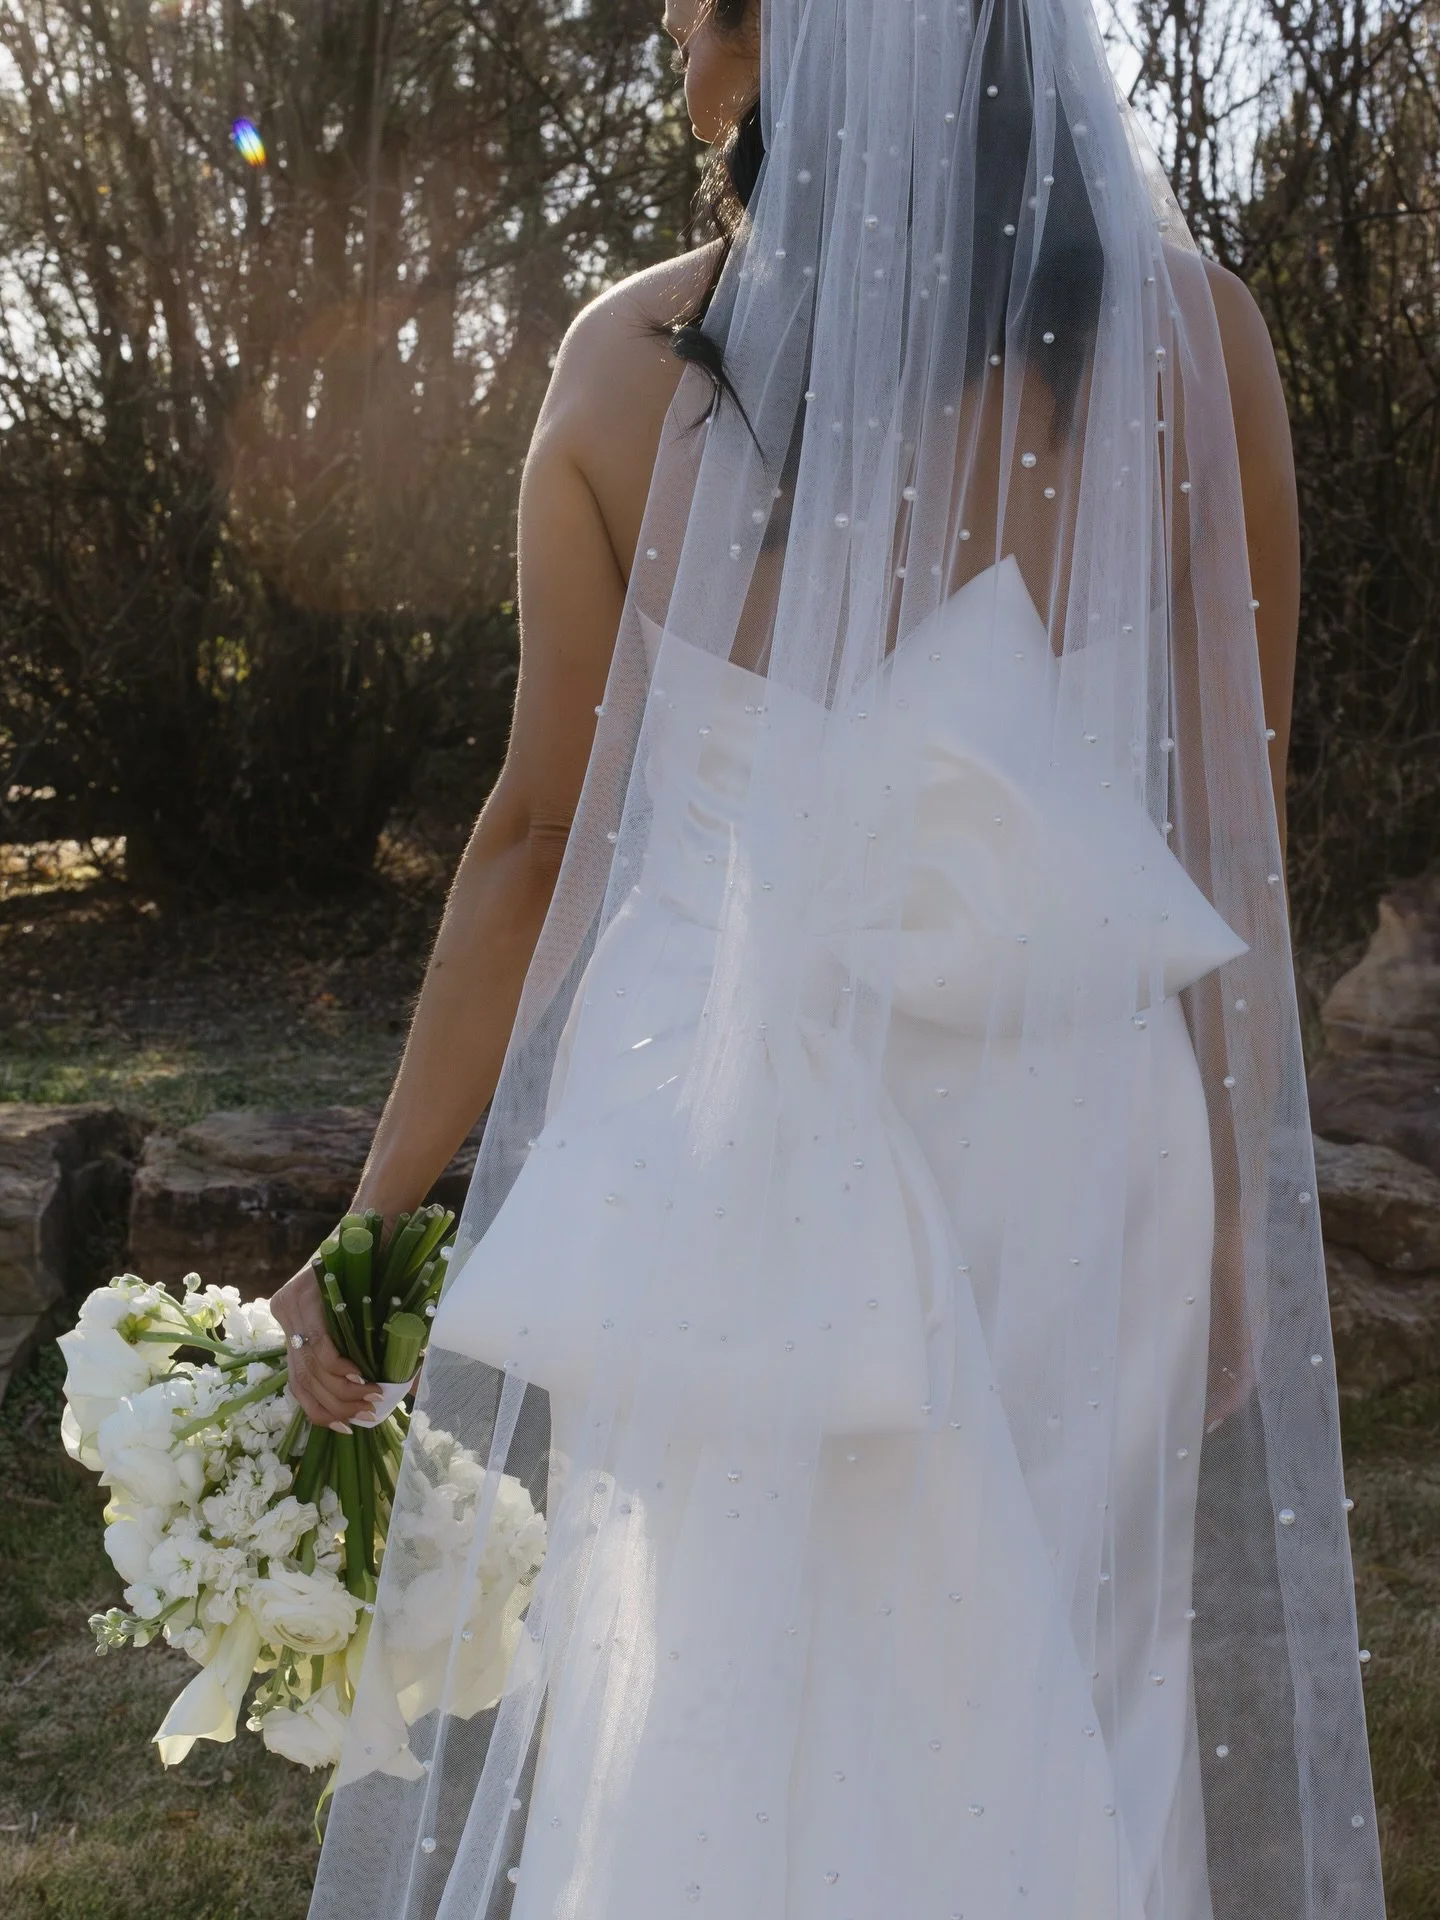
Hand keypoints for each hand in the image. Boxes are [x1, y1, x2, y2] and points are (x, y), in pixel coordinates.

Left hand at [271, 1264, 382, 1432]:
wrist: (379, 1224)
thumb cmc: (380, 1270)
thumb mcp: (364, 1315)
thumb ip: (365, 1350)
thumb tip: (394, 1395)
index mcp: (294, 1324)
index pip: (297, 1381)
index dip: (318, 1411)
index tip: (346, 1428)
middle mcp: (285, 1316)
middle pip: (301, 1381)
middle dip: (335, 1408)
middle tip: (366, 1414)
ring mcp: (290, 1305)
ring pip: (309, 1368)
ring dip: (344, 1392)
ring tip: (372, 1398)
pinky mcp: (303, 1296)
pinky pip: (320, 1346)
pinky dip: (342, 1368)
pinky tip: (363, 1377)